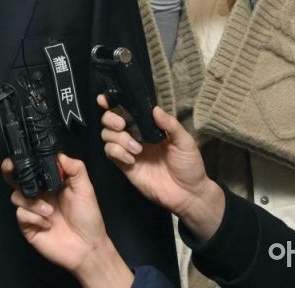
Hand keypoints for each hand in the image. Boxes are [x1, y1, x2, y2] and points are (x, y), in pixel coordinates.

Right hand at [4, 155, 132, 287]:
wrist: (88, 246)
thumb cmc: (88, 218)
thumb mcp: (86, 189)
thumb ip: (75, 169)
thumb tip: (60, 155)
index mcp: (50, 183)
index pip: (33, 167)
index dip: (25, 160)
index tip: (23, 154)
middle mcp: (38, 195)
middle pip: (15, 179)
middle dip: (9, 171)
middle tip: (11, 168)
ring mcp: (32, 210)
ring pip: (16, 196)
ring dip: (33, 202)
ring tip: (50, 211)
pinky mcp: (28, 226)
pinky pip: (21, 214)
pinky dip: (34, 217)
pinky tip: (47, 223)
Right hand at [99, 97, 224, 241]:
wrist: (188, 194)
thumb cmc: (189, 165)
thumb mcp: (185, 142)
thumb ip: (170, 125)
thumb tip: (154, 109)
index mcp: (148, 126)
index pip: (127, 110)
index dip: (112, 103)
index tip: (104, 99)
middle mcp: (135, 135)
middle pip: (110, 120)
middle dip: (111, 119)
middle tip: (121, 124)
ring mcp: (128, 151)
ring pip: (107, 135)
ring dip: (118, 138)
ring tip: (136, 149)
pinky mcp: (124, 166)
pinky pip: (110, 153)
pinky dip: (117, 152)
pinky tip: (132, 159)